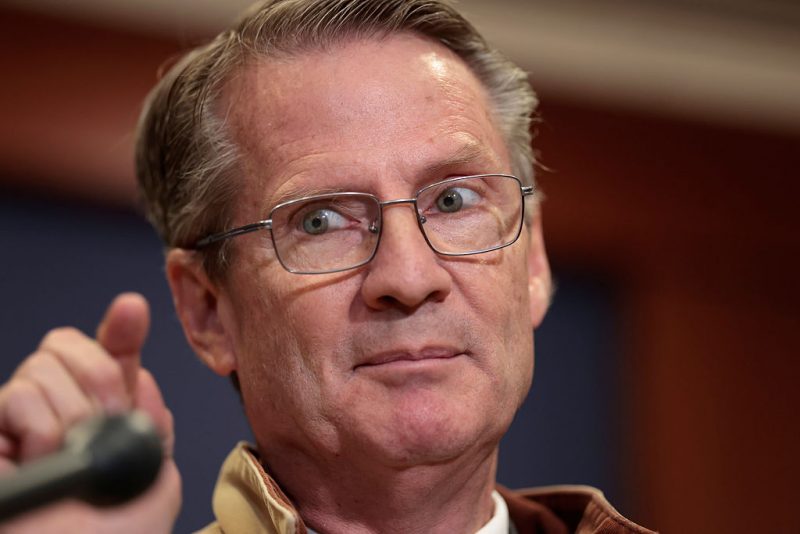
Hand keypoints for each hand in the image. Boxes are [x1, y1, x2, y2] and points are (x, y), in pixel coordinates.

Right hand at [0, 293, 180, 532]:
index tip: (132, 311)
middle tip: (105, 424)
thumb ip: (153, 424)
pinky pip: (14, 398)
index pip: (107, 355)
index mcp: (103, 417)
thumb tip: (142, 378)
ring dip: (70, 414)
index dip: (120, 329)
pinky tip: (44, 461)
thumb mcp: (156, 479)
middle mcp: (58, 413)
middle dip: (99, 378)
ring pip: (39, 369)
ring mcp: (18, 426)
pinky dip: (40, 428)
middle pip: (65, 346)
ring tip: (70, 456)